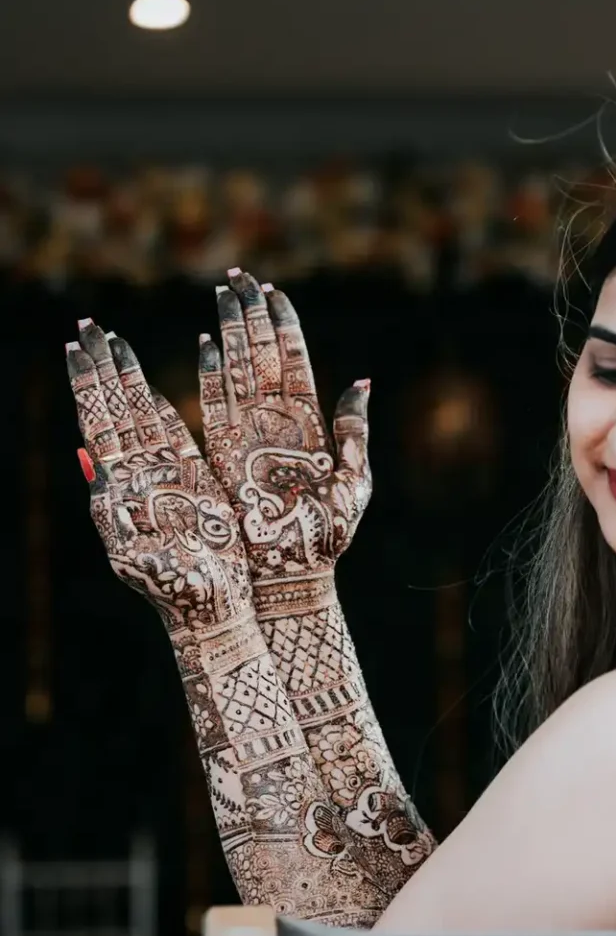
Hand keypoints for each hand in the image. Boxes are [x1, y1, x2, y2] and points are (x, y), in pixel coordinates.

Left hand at [67, 322, 251, 632]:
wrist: (215, 611)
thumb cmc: (179, 589)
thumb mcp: (137, 551)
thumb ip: (115, 507)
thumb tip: (88, 459)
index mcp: (118, 487)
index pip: (99, 422)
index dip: (90, 384)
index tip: (79, 346)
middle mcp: (135, 476)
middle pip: (112, 409)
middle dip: (100, 366)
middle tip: (87, 325)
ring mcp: (161, 476)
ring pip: (137, 416)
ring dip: (123, 377)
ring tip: (109, 339)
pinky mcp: (190, 481)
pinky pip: (170, 435)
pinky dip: (158, 406)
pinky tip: (146, 383)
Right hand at [198, 270, 370, 585]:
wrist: (293, 574)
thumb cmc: (328, 535)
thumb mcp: (354, 482)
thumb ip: (354, 432)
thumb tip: (362, 382)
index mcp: (310, 421)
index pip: (295, 358)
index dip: (284, 323)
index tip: (274, 288)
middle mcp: (277, 420)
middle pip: (262, 353)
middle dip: (251, 312)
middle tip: (238, 274)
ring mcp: (249, 433)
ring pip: (240, 369)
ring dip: (232, 329)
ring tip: (224, 291)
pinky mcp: (225, 453)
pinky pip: (215, 406)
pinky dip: (212, 375)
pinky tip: (207, 343)